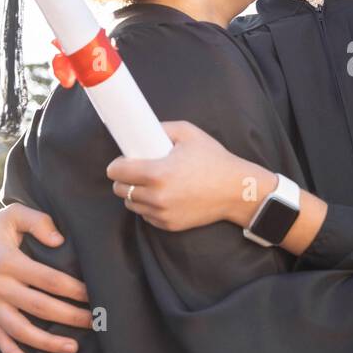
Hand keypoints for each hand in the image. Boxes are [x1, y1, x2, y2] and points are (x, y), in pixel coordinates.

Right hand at [0, 204, 91, 352]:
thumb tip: (59, 240)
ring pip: (20, 329)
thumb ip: (37, 221)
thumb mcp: (11, 215)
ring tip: (73, 347)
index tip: (94, 295)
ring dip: (47, 342)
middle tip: (95, 322)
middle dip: (70, 317)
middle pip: (40, 307)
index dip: (73, 289)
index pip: (48, 279)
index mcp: (8, 262)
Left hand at [107, 121, 271, 231]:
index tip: (121, 162)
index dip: (116, 165)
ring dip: (135, 194)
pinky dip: (149, 207)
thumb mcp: (189, 134)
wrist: (236, 190)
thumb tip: (142, 130)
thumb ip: (161, 128)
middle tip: (135, 172)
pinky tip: (162, 196)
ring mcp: (162, 213)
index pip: (117, 172)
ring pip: (131, 204)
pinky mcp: (169, 225)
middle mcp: (157, 197)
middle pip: (120, 190)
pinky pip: (146, 216)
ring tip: (150, 184)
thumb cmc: (214, 160)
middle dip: (124, 180)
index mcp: (157, 174)